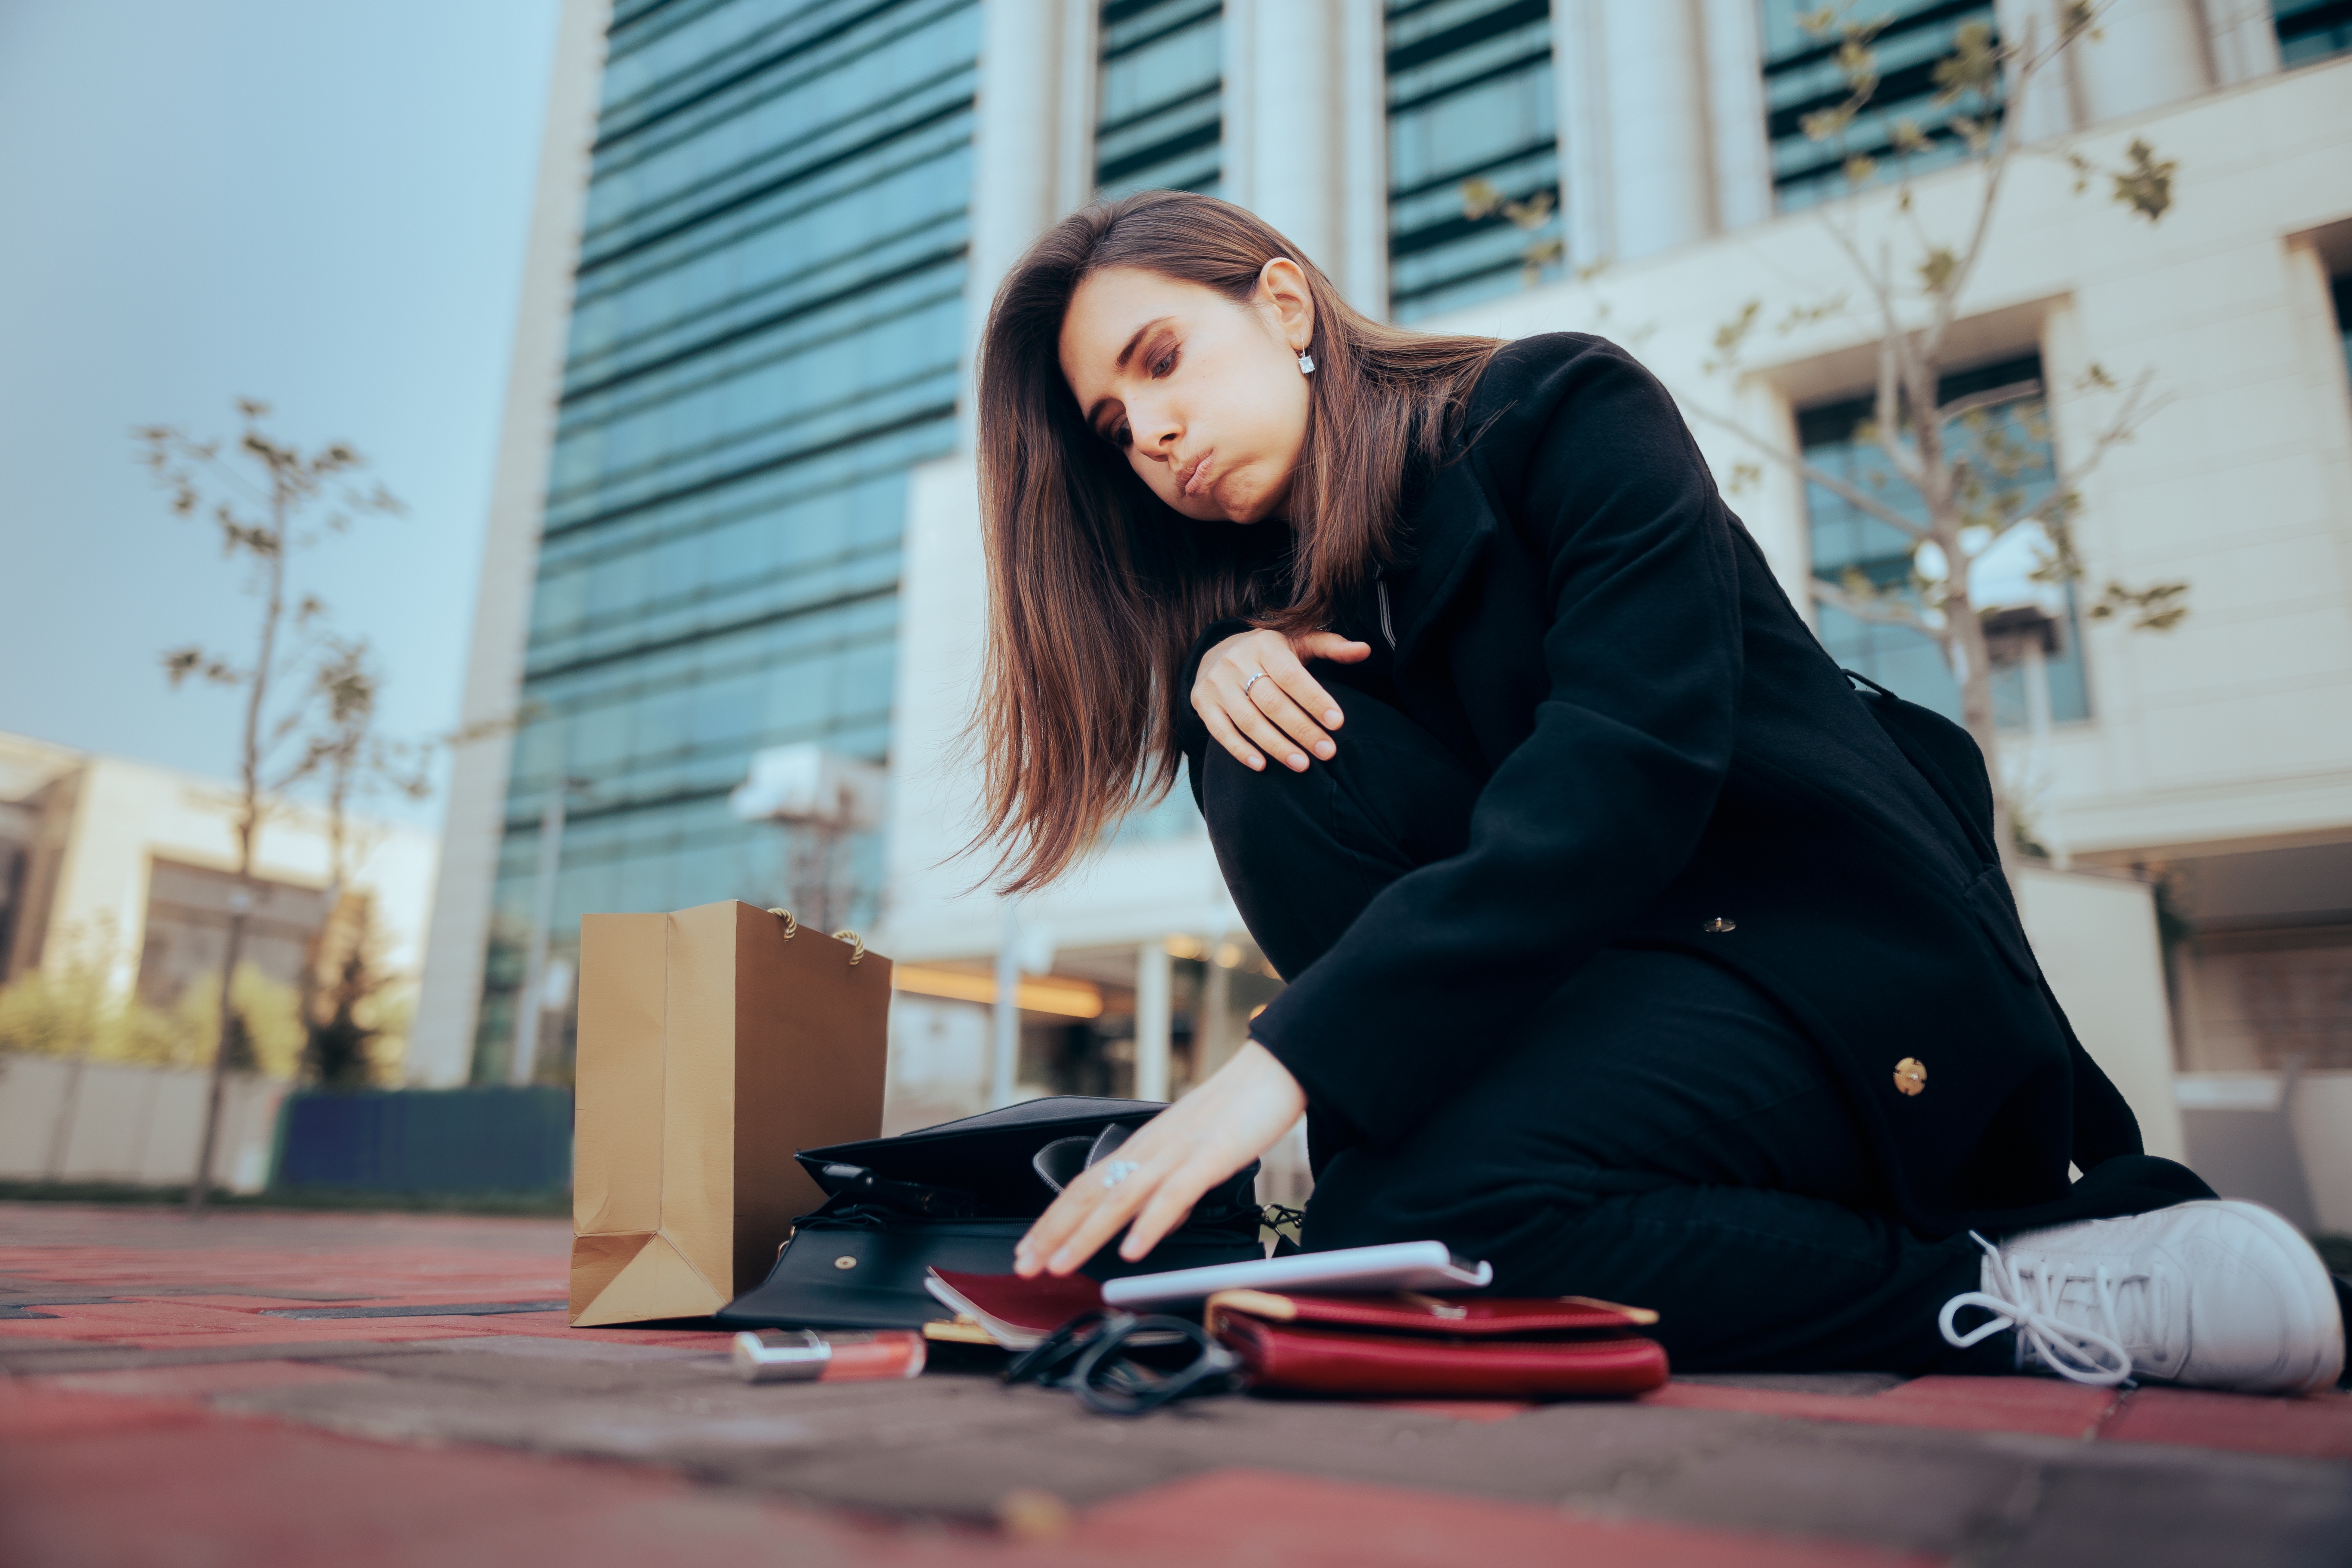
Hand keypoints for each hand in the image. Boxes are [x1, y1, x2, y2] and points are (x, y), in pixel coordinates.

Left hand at [1015, 1041, 1306, 1275]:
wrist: (1272, 1070)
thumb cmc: (1234, 1112)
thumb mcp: (1188, 1151)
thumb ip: (1165, 1184)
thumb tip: (1150, 1221)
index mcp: (1142, 1148)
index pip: (1085, 1186)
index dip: (1054, 1219)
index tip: (1030, 1250)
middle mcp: (1150, 1149)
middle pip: (1090, 1193)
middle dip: (1053, 1232)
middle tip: (1025, 1265)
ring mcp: (1178, 1152)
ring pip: (1121, 1197)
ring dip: (1086, 1234)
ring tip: (1060, 1264)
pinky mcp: (1210, 1155)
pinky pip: (1174, 1194)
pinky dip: (1150, 1224)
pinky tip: (1133, 1249)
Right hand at [1193, 628, 1368, 772]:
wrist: (1214, 651)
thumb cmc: (1268, 652)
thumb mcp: (1297, 641)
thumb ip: (1330, 646)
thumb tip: (1365, 650)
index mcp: (1265, 644)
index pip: (1292, 676)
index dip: (1315, 700)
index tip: (1337, 723)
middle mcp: (1237, 661)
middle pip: (1272, 702)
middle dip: (1302, 729)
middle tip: (1327, 752)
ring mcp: (1217, 684)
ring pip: (1249, 720)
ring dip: (1276, 746)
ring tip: (1302, 764)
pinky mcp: (1202, 703)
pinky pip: (1220, 731)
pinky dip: (1240, 750)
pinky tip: (1261, 765)